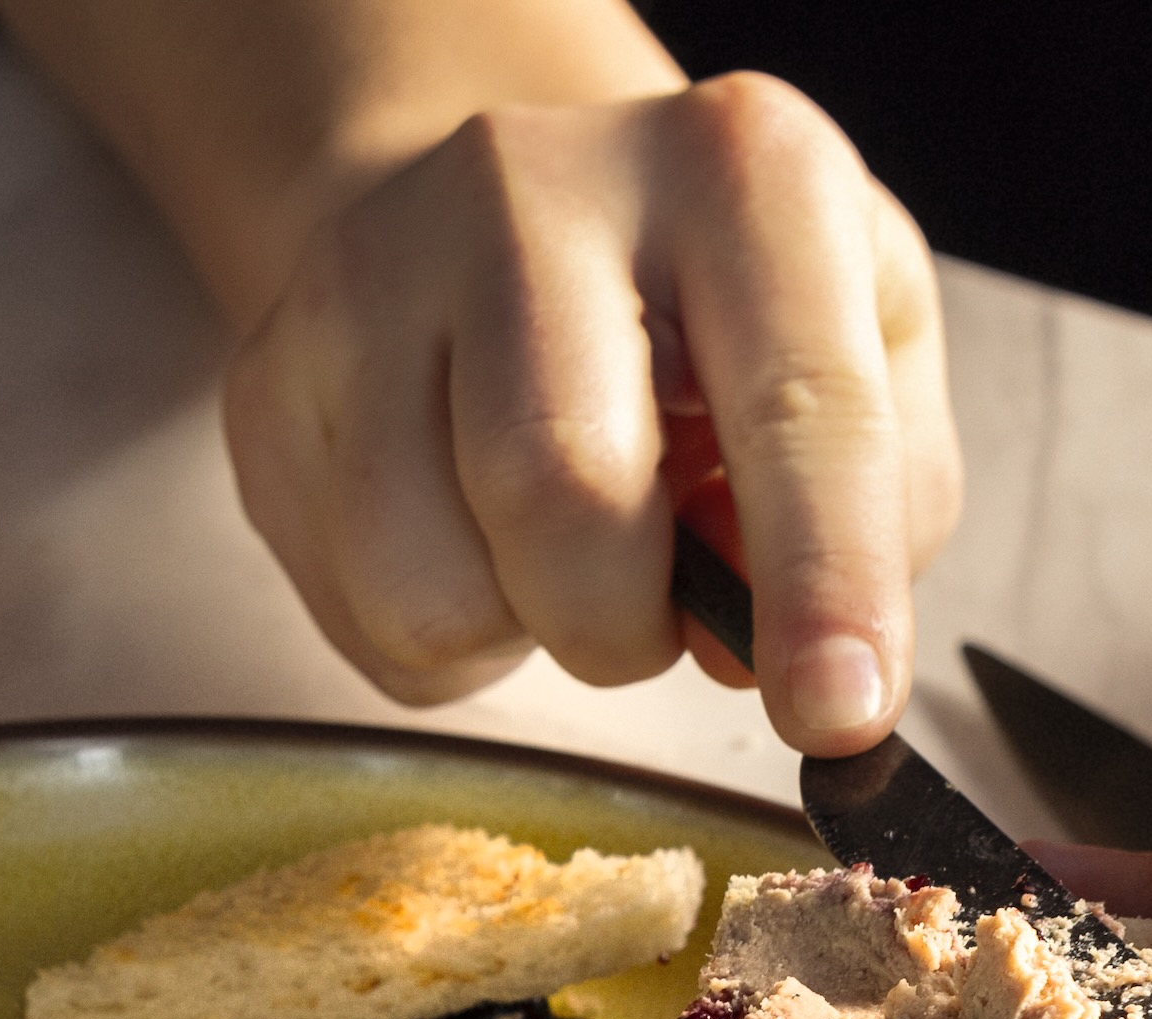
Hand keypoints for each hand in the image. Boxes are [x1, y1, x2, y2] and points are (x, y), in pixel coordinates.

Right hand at [214, 80, 962, 749]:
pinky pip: (360, 612)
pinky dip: (443, 632)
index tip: (837, 716)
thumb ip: (877, 506)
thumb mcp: (862, 351)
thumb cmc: (707, 303)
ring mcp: (374, 278)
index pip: (794, 401)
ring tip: (554, 549)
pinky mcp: (273, 378)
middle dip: (627, 623)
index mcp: (734, 169)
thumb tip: (763, 653)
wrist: (501, 211)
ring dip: (522, 631)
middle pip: (564, 490)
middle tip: (656, 612)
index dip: (825, 580)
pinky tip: (471, 536)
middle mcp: (535, 191)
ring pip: (433, 585)